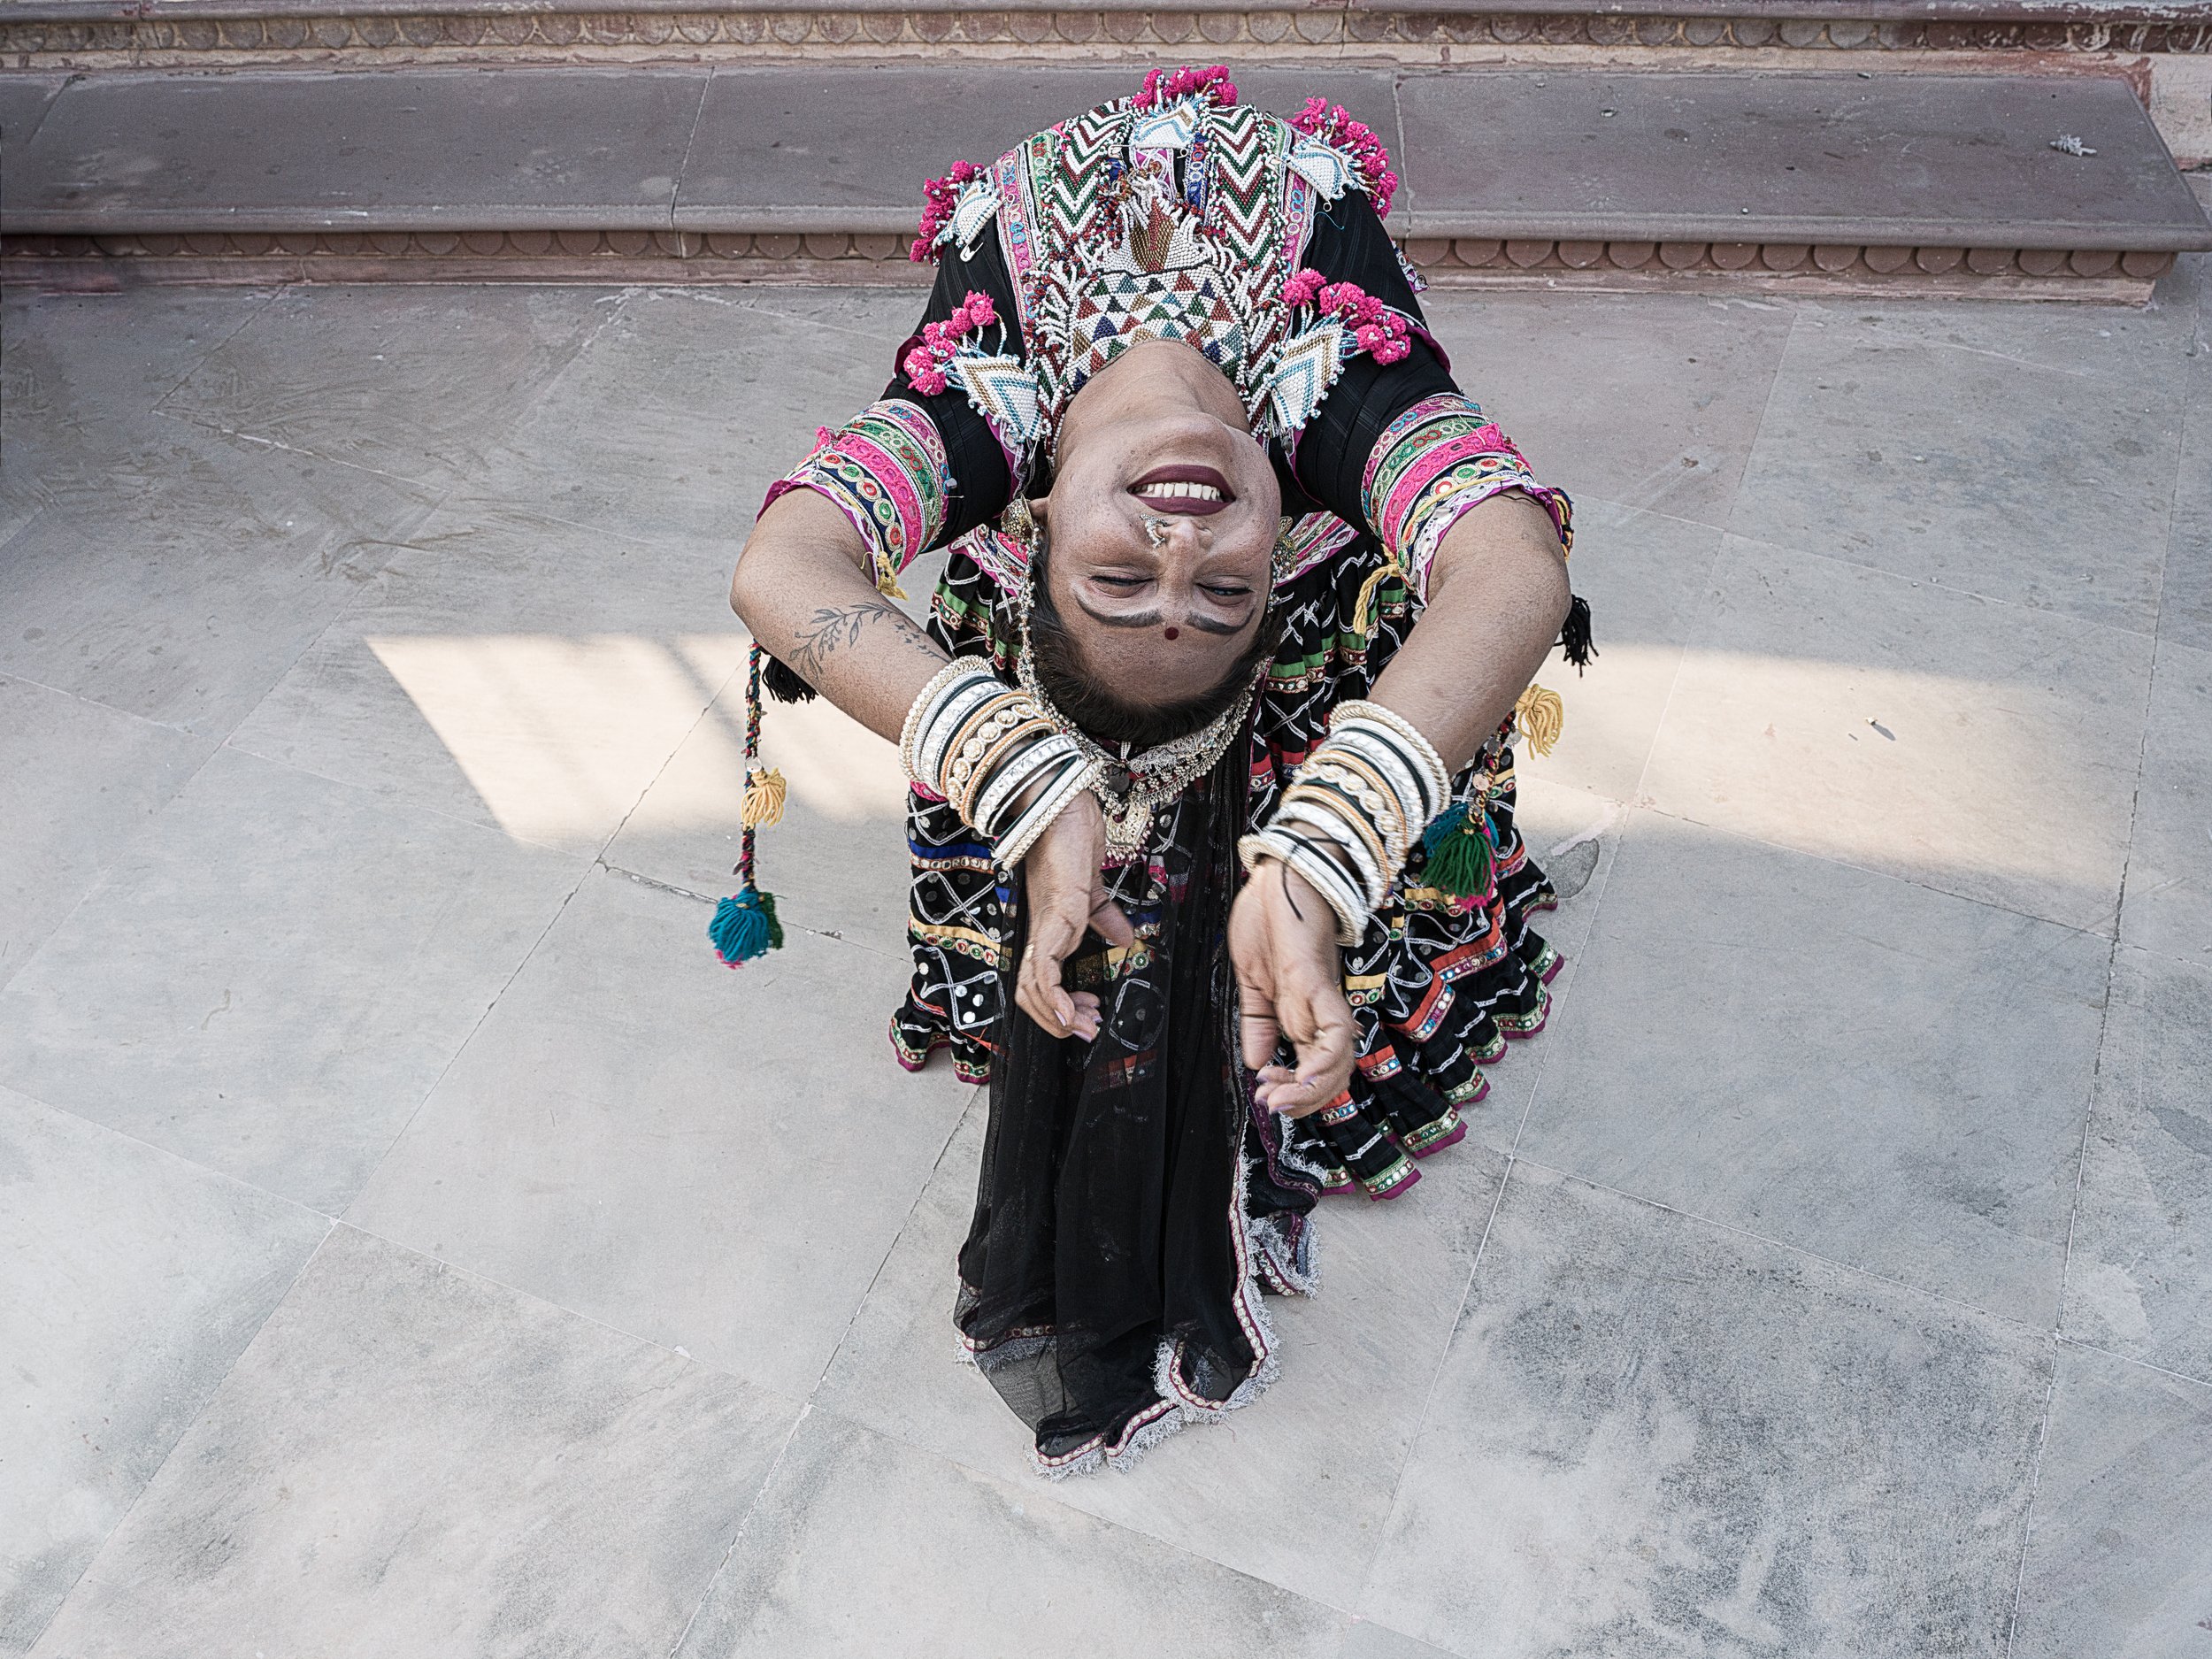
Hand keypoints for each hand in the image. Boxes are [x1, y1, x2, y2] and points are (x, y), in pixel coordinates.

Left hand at [1015, 791, 1134, 1041]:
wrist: (1063, 804)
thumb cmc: (1071, 841)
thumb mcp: (1093, 890)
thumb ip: (1104, 917)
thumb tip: (1125, 939)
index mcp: (1048, 929)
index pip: (1040, 981)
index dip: (1059, 1007)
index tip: (1088, 1018)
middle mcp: (1039, 931)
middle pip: (1030, 993)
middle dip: (1058, 1022)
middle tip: (1087, 1031)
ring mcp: (1043, 924)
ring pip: (1031, 987)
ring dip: (1057, 1017)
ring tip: (1083, 1026)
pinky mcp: (1055, 914)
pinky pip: (1042, 967)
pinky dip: (1053, 997)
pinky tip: (1069, 1012)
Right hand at [1229, 857, 1355, 1116]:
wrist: (1277, 870)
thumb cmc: (1267, 915)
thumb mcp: (1252, 978)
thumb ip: (1258, 1020)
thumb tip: (1257, 1062)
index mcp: (1304, 1010)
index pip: (1314, 1066)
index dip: (1296, 1090)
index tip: (1265, 1096)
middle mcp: (1320, 1009)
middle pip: (1331, 1072)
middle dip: (1303, 1101)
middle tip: (1271, 1105)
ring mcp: (1321, 996)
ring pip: (1337, 1060)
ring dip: (1311, 1090)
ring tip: (1279, 1098)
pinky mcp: (1317, 980)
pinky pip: (1333, 1031)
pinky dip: (1322, 1061)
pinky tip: (1299, 1075)